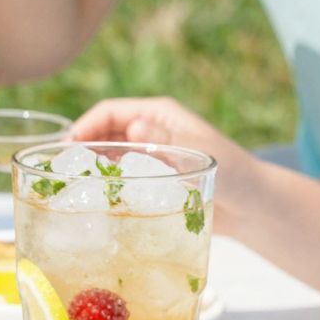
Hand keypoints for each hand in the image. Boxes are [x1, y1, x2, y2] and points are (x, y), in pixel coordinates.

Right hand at [71, 96, 256, 221]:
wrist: (254, 207)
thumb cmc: (235, 173)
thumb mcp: (201, 153)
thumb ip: (167, 141)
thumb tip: (135, 127)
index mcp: (159, 115)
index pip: (110, 112)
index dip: (85, 126)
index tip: (67, 148)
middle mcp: (150, 132)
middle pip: (104, 134)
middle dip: (83, 149)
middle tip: (64, 173)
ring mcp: (150, 156)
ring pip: (110, 157)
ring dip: (94, 169)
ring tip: (76, 189)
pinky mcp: (153, 180)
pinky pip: (122, 178)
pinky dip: (108, 186)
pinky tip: (98, 203)